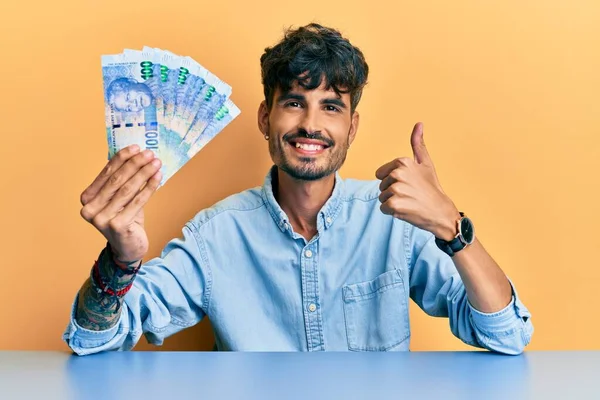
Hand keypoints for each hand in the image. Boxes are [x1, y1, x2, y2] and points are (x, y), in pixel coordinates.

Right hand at [79, 145, 161, 262]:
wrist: (128, 247)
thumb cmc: (125, 219)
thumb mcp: (120, 198)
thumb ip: (121, 181)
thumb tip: (135, 155)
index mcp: (87, 198)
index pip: (106, 173)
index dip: (122, 158)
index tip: (136, 147)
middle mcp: (90, 208)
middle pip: (117, 180)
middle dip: (135, 164)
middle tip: (149, 154)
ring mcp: (101, 218)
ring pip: (127, 189)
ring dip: (144, 173)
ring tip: (156, 163)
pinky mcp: (116, 226)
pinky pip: (137, 202)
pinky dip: (149, 188)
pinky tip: (158, 178)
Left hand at [375, 122, 460, 240]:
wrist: (440, 212)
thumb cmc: (431, 188)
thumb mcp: (425, 163)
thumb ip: (418, 144)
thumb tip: (419, 124)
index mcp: (403, 162)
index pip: (381, 174)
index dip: (393, 181)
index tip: (409, 183)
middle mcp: (398, 174)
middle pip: (381, 185)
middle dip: (392, 192)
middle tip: (410, 194)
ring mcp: (396, 190)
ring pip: (382, 197)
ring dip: (392, 202)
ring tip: (409, 202)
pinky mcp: (394, 205)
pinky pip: (383, 208)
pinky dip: (392, 212)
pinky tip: (406, 210)